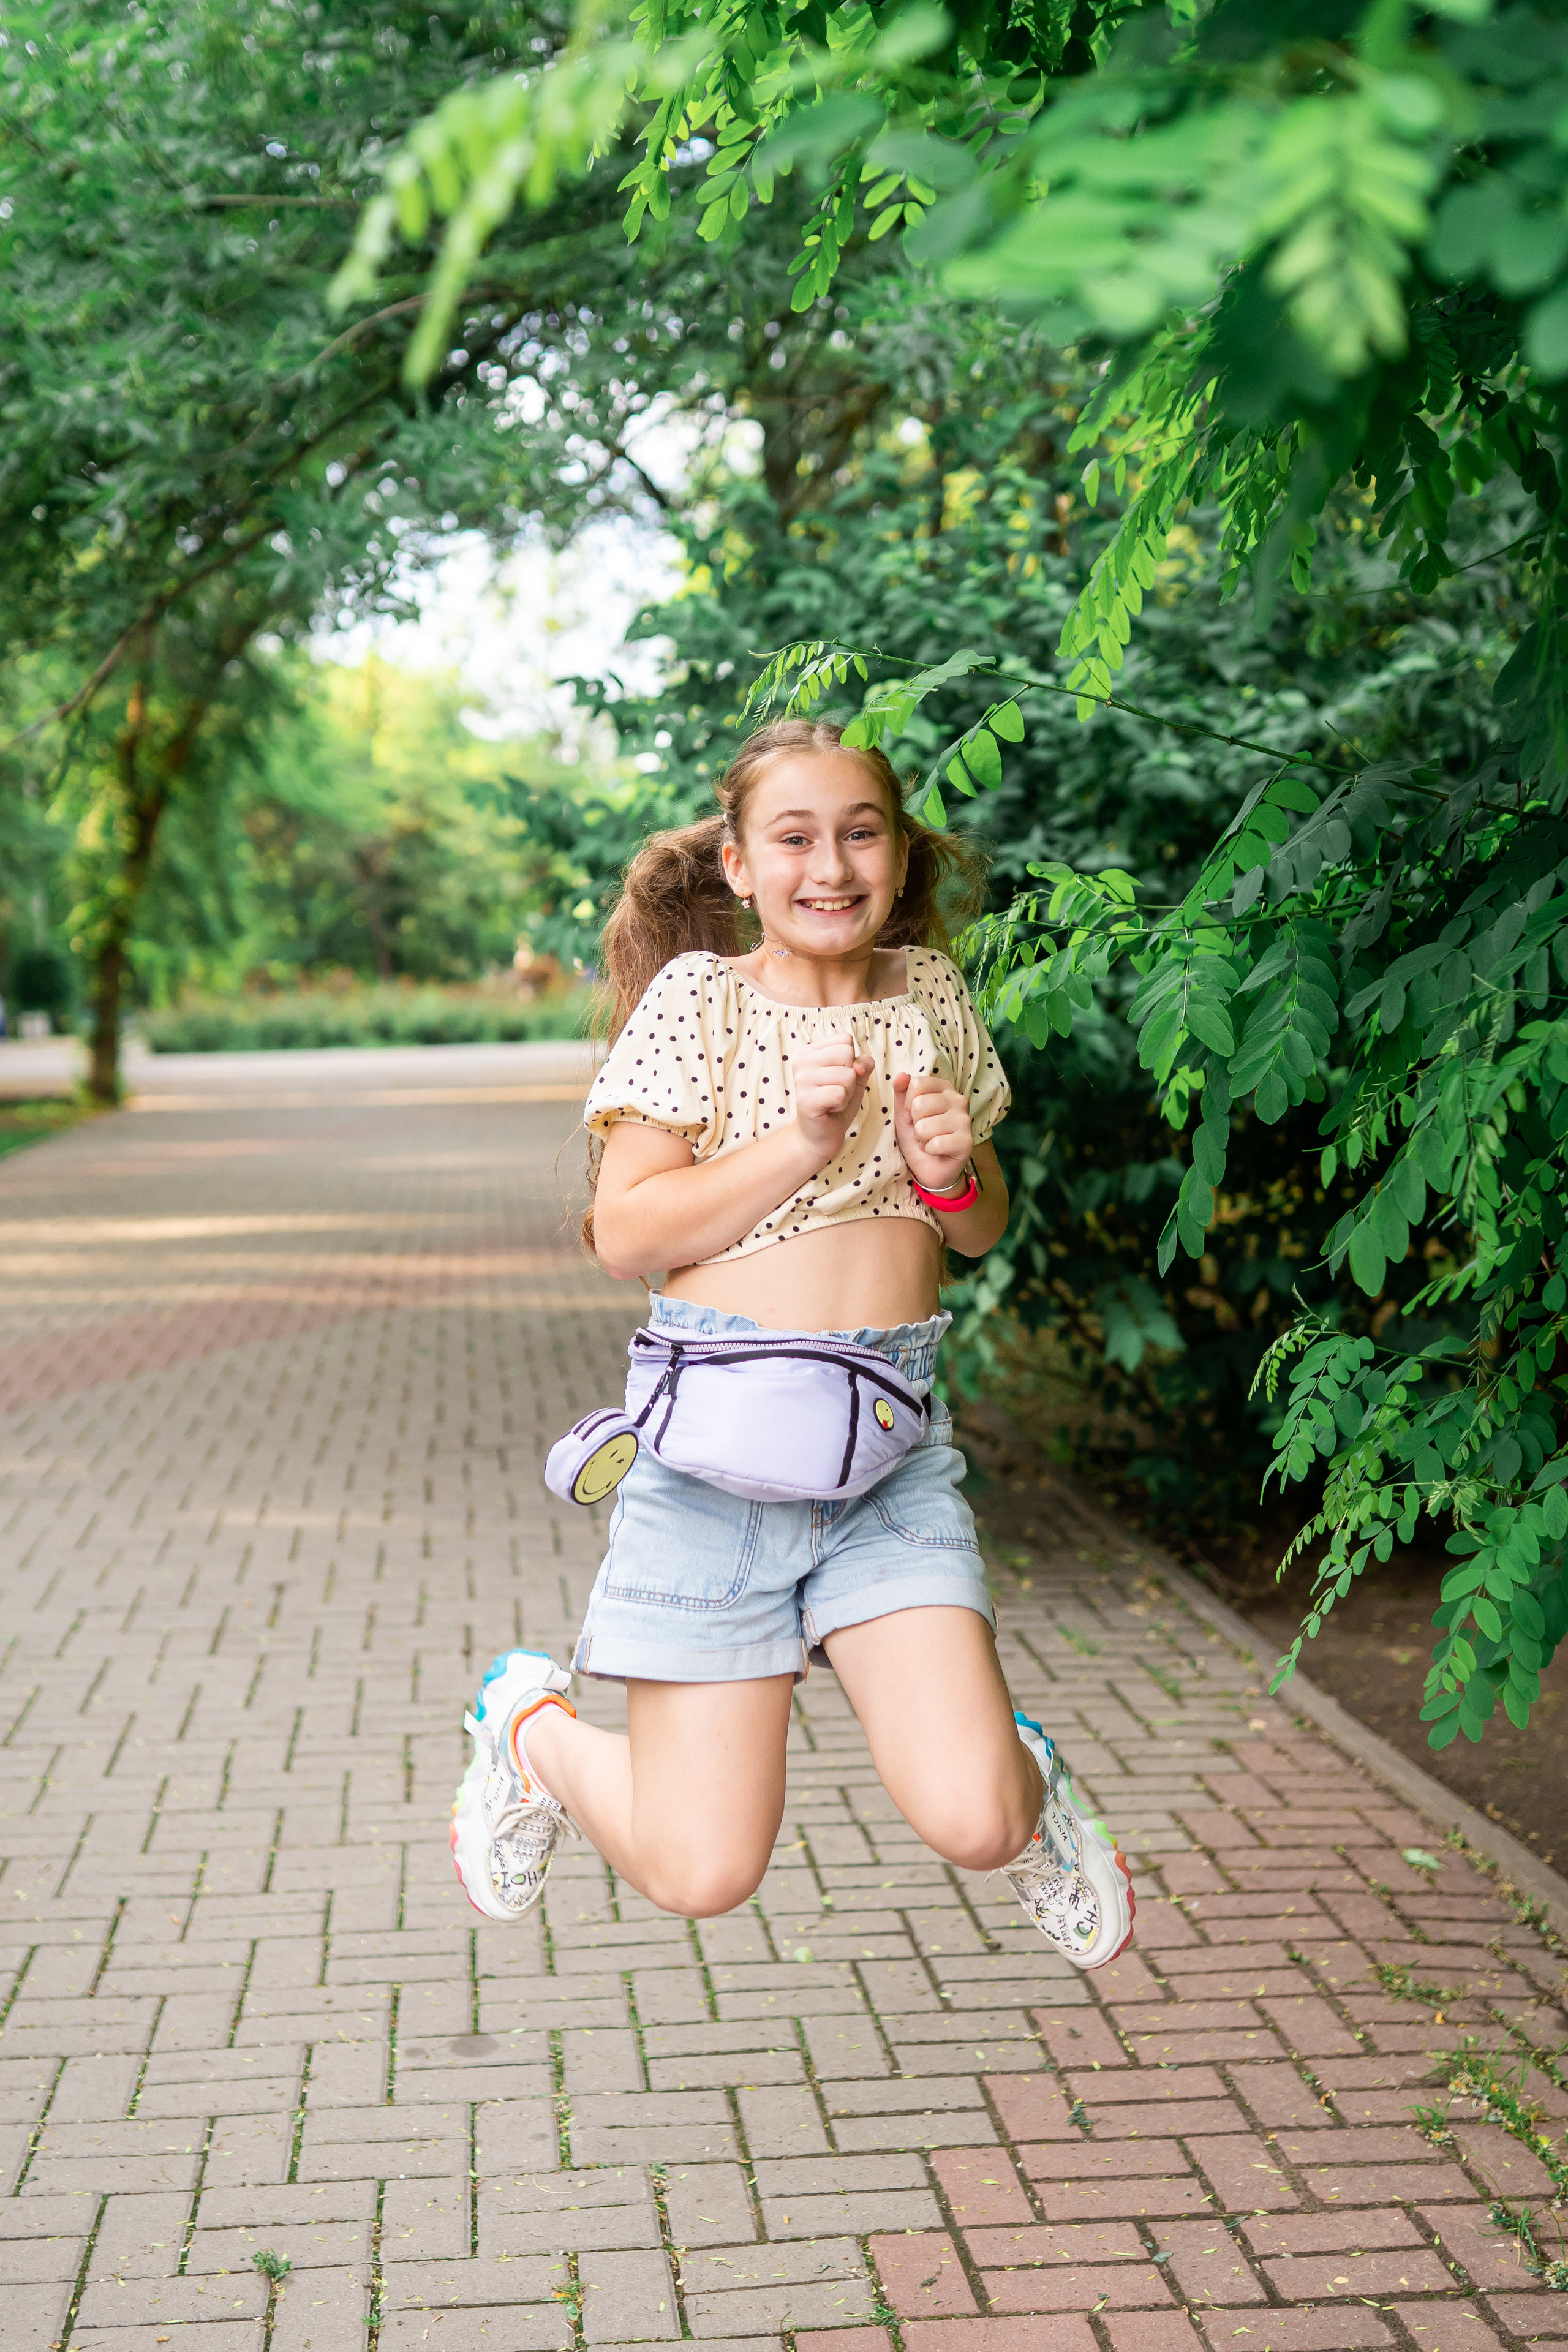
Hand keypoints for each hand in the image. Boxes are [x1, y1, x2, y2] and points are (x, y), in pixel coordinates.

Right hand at [791, 1034, 874, 1166]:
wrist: (820, 1134)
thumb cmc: (836, 1102)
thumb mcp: (855, 1078)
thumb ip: (863, 1063)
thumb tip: (859, 1065)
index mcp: (810, 1051)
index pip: (845, 1040)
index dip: (851, 1061)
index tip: (837, 1078)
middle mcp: (801, 1062)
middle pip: (846, 1054)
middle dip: (850, 1077)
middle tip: (836, 1091)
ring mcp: (801, 1080)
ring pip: (846, 1075)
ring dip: (846, 1093)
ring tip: (832, 1101)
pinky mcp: (805, 1100)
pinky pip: (840, 1094)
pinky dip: (841, 1104)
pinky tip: (829, 1109)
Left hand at [893, 1068, 972, 1190]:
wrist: (930, 1166)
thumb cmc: (918, 1135)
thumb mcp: (904, 1112)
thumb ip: (901, 1092)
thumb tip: (901, 1075)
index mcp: (944, 1088)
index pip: (917, 1084)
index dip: (907, 1103)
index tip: (912, 1116)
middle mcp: (959, 1099)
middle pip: (920, 1104)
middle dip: (915, 1123)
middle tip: (923, 1131)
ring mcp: (965, 1120)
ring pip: (925, 1126)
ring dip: (921, 1139)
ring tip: (930, 1140)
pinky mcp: (967, 1141)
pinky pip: (935, 1143)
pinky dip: (930, 1150)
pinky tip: (937, 1150)